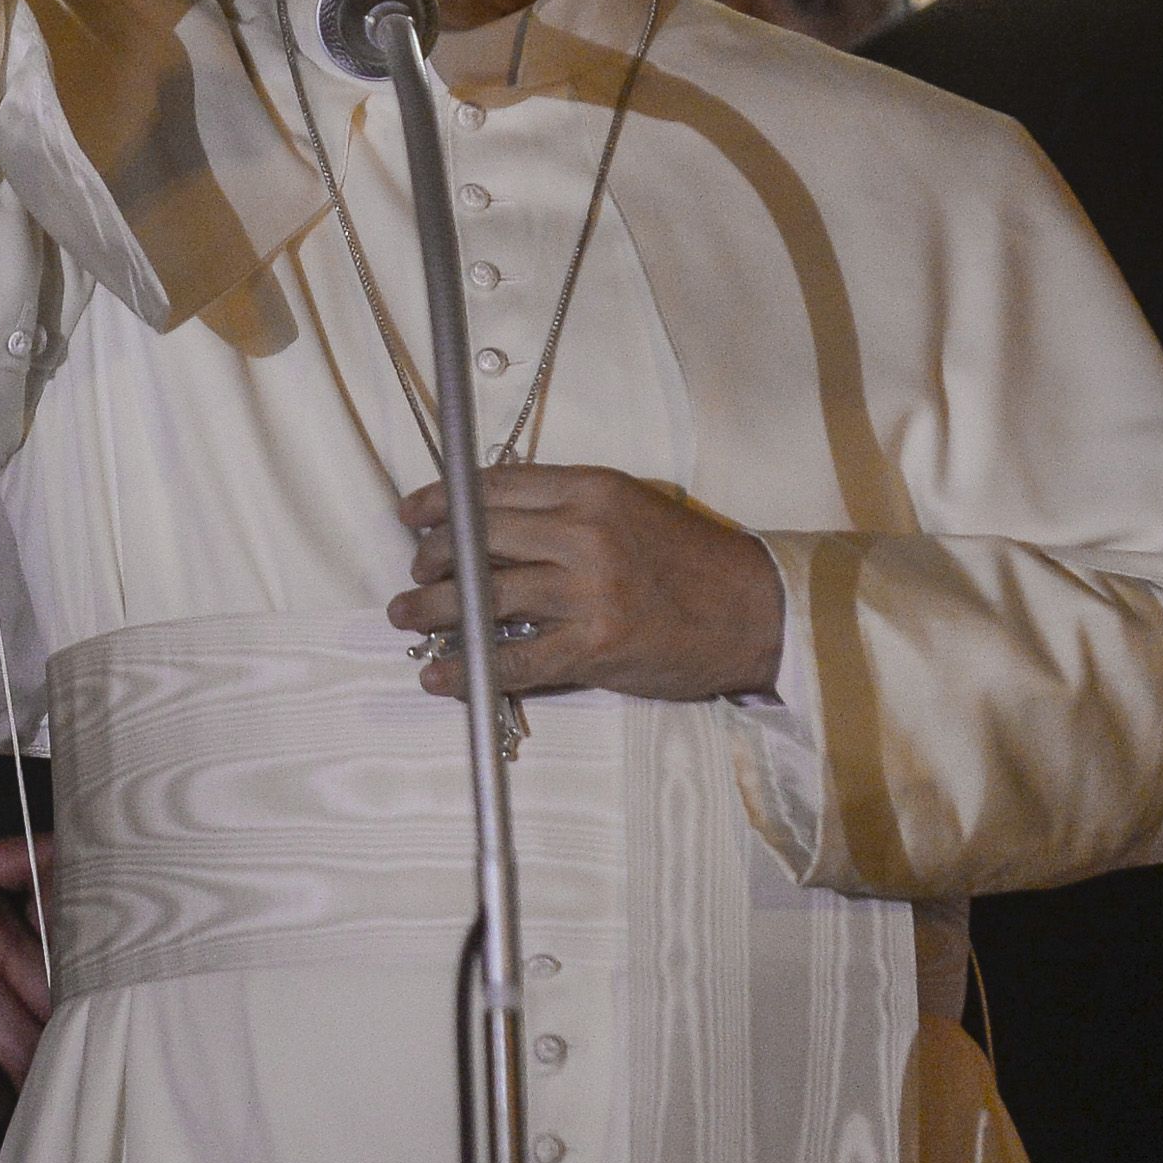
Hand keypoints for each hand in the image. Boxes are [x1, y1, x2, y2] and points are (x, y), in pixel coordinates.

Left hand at [389, 465, 785, 705]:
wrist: (754, 612)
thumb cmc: (691, 562)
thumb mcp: (630, 509)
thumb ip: (568, 508)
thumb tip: (492, 520)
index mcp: (593, 489)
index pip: (495, 486)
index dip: (442, 500)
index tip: (412, 513)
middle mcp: (585, 532)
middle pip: (479, 537)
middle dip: (431, 556)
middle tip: (413, 571)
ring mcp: (589, 591)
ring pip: (485, 596)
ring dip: (433, 609)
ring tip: (407, 617)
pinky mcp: (595, 646)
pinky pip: (514, 660)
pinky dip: (469, 669)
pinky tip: (440, 676)